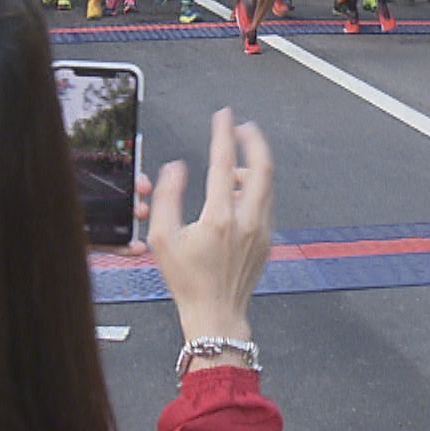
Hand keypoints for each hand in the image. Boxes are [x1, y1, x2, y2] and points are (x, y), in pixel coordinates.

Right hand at [147, 108, 273, 343]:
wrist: (216, 314)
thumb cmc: (187, 281)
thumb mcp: (162, 239)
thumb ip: (167, 197)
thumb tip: (176, 168)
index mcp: (220, 218)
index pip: (224, 163)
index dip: (223, 134)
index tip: (223, 116)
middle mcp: (246, 221)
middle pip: (262, 167)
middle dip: (255, 141)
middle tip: (244, 126)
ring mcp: (261, 230)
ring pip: (267, 185)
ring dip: (253, 166)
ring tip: (235, 165)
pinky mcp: (267, 240)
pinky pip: (265, 203)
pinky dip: (256, 188)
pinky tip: (240, 192)